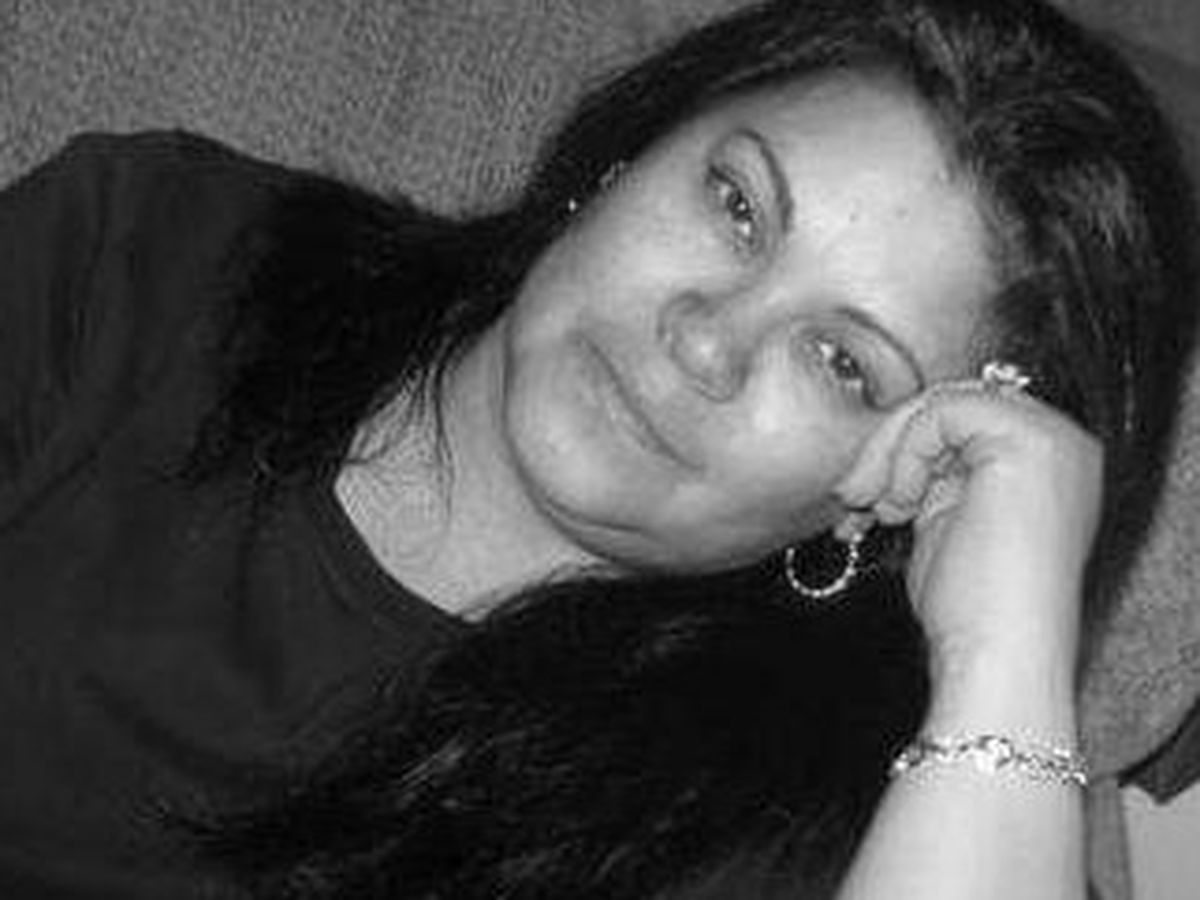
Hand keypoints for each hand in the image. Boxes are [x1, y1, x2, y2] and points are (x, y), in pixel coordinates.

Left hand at [835, 379, 1103, 685]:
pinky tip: (902, 504)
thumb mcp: (944, 521)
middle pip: (952, 403)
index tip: (866, 502)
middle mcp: (1062, 444)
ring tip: (874, 508)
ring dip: (891, 452)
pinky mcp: (1030, 443)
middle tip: (853, 497)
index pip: (962, 420)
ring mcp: (1053, 440)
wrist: (996, 654)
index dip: (905, 451)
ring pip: (942, 402)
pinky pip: (943, 412)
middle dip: (890, 446)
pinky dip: (908, 452)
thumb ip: (932, 474)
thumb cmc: (969, 606)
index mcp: (1047, 463)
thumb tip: (888, 445)